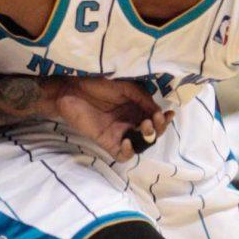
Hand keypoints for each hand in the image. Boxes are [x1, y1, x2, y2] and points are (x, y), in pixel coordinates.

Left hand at [46, 78, 172, 159]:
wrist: (71, 89)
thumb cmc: (98, 83)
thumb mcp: (126, 86)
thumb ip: (143, 98)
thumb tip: (159, 111)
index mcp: (137, 109)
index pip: (156, 119)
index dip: (164, 120)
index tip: (167, 114)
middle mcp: (130, 122)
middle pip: (151, 134)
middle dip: (158, 129)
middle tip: (154, 120)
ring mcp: (120, 133)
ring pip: (141, 145)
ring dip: (147, 138)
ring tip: (145, 126)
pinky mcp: (107, 142)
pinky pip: (122, 155)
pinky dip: (129, 151)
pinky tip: (128, 140)